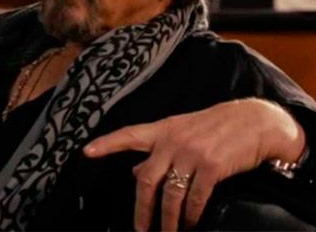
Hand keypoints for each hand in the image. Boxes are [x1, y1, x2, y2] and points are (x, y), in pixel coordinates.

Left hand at [83, 98, 305, 231]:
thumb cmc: (216, 127)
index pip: (129, 135)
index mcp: (163, 130)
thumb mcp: (182, 131)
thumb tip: (134, 171)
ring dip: (168, 219)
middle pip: (146, 179)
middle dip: (142, 208)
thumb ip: (158, 150)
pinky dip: (191, 215)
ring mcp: (191, 153)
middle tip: (140, 229)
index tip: (87, 151)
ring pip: (170, 194)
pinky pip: (195, 197)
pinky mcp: (211, 166)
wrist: (255, 121)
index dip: (107, 144)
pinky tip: (191, 223)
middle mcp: (172, 141)